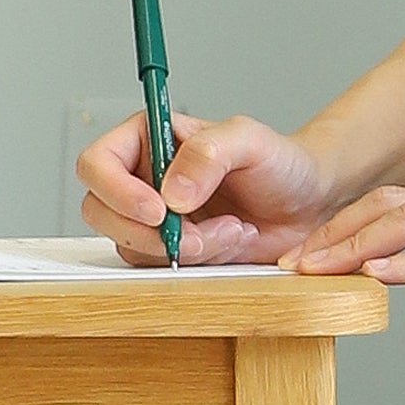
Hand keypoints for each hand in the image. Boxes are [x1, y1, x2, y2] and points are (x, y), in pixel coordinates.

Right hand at [78, 109, 328, 267]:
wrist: (307, 203)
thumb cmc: (279, 162)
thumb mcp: (250, 140)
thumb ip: (209, 153)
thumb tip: (170, 192)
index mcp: (147, 138)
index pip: (97, 163)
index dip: (116, 191)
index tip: (158, 209)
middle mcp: (142, 177)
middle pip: (99, 210)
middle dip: (146, 232)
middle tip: (192, 234)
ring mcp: (153, 217)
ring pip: (130, 245)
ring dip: (181, 247)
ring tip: (229, 229)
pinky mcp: (170, 249)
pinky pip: (158, 266)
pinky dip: (196, 261)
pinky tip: (228, 241)